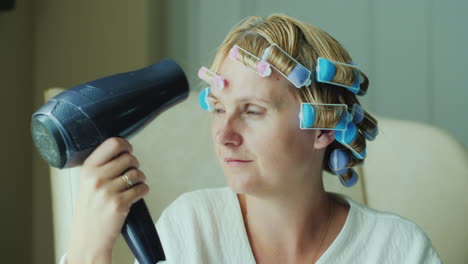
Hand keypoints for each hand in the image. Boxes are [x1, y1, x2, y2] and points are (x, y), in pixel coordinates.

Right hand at [67, 137, 148, 263]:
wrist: (88, 237)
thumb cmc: (89, 209)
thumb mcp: (86, 182)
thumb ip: (100, 166)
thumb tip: (121, 148)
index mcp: (88, 169)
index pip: (112, 143)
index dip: (125, 144)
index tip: (128, 149)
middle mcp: (96, 178)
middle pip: (128, 158)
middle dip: (135, 164)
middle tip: (132, 171)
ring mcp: (108, 191)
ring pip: (137, 173)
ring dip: (140, 178)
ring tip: (135, 184)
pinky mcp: (119, 204)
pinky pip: (142, 188)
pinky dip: (143, 190)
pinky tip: (137, 194)